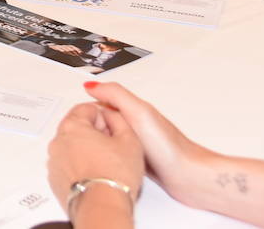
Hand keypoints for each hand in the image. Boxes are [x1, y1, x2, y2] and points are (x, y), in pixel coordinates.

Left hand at [47, 101, 143, 210]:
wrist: (102, 206)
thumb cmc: (115, 175)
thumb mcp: (129, 139)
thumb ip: (118, 119)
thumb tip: (110, 115)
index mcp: (72, 126)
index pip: (85, 108)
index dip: (103, 116)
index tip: (112, 126)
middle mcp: (58, 141)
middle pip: (75, 127)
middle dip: (93, 132)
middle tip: (111, 145)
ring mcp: (54, 160)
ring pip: (70, 146)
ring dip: (84, 149)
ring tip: (104, 163)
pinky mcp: (54, 178)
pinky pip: (66, 164)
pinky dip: (78, 166)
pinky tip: (94, 175)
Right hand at [84, 81, 211, 202]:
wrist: (189, 178)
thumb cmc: (169, 148)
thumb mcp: (138, 113)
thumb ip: (116, 95)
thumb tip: (91, 85)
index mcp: (134, 111)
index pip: (102, 103)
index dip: (87, 108)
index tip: (74, 115)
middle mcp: (135, 126)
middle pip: (104, 120)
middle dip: (90, 125)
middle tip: (77, 132)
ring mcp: (138, 143)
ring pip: (110, 137)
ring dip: (99, 141)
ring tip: (86, 147)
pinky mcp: (140, 160)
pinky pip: (117, 153)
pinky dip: (108, 154)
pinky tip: (104, 160)